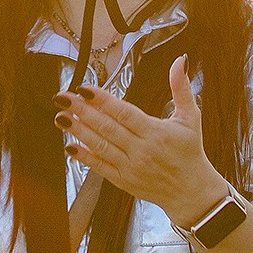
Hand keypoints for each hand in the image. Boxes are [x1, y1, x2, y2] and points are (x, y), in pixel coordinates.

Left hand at [54, 54, 222, 227]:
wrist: (191, 192)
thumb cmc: (190, 152)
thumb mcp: (191, 118)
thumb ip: (181, 88)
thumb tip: (179, 60)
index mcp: (156, 132)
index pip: (124, 113)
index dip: (102, 100)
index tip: (84, 88)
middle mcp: (141, 150)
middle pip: (107, 128)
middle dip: (82, 111)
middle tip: (62, 98)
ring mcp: (130, 167)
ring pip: (100, 147)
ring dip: (78, 132)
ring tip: (60, 118)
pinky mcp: (123, 181)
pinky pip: (100, 167)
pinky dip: (84, 157)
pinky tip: (69, 146)